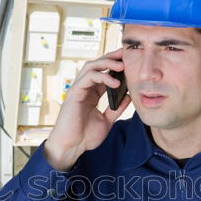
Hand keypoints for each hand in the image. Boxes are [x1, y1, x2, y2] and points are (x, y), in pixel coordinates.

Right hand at [44, 48, 130, 170]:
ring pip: (91, 67)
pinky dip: (102, 77)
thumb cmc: (85, 136)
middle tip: (125, 54)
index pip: (103, 74)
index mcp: (91, 94)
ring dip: (107, 63)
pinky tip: (115, 82)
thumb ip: (116, 108)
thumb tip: (129, 97)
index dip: (115, 66)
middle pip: (97, 65)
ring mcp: (78, 89)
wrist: (72, 147)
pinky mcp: (74, 93)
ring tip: (122, 66)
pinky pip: (88, 77)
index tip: (128, 62)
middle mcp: (84, 89)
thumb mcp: (107, 121)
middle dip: (111, 58)